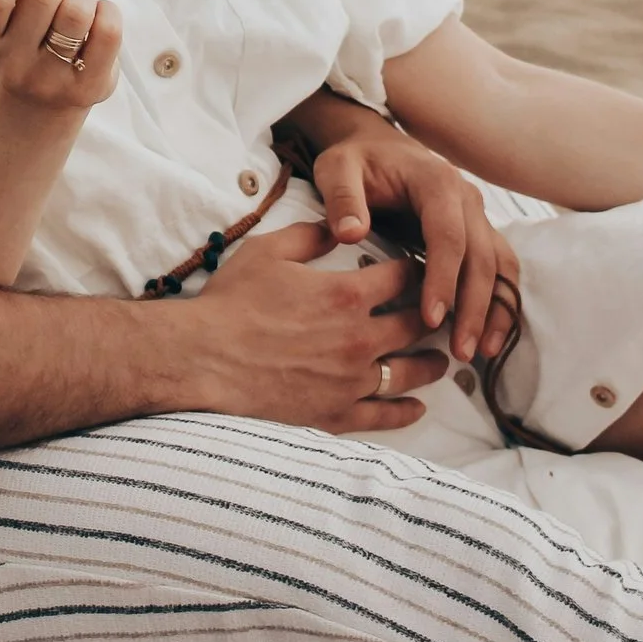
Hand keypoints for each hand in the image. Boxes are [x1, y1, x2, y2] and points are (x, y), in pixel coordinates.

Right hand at [0, 0, 122, 111]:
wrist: (42, 99)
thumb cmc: (23, 37)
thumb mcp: (0, 8)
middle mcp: (12, 65)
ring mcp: (50, 80)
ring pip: (76, 11)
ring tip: (78, 0)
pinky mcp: (88, 87)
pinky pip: (107, 31)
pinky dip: (107, 11)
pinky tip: (96, 17)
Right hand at [181, 220, 446, 434]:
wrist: (202, 360)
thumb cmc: (231, 303)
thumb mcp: (268, 251)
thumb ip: (311, 235)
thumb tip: (340, 225)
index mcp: (346, 294)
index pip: (402, 278)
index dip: (415, 270)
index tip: (420, 269)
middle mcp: (359, 338)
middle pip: (415, 324)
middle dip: (430, 315)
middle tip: (439, 313)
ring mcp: (351, 381)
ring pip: (409, 372)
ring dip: (430, 364)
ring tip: (440, 360)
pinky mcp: (336, 414)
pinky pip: (384, 415)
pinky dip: (406, 411)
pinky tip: (417, 406)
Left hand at [308, 101, 520, 362]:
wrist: (375, 146)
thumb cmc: (355, 161)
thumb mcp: (337, 170)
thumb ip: (342, 198)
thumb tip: (350, 233)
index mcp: (436, 181)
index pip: (448, 236)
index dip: (443, 278)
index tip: (431, 318)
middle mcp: (466, 198)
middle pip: (482, 257)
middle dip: (474, 307)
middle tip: (461, 350)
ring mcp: (477, 216)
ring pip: (499, 266)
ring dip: (495, 310)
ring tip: (480, 352)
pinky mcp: (477, 232)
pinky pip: (499, 268)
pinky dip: (500, 302)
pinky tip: (489, 337)